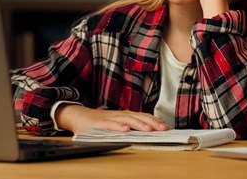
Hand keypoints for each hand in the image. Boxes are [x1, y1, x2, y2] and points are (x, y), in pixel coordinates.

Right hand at [54, 104, 169, 133]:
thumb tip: (149, 131)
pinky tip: (125, 129)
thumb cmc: (100, 122)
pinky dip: (118, 126)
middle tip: (163, 128)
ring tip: (148, 129)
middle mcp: (120, 115)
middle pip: (139, 117)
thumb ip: (131, 125)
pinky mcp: (100, 123)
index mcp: (126, 115)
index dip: (155, 121)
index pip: (144, 116)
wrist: (79, 116)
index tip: (166, 127)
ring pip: (127, 120)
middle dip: (152, 122)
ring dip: (138, 124)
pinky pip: (110, 125)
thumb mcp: (118, 123)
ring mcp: (110, 118)